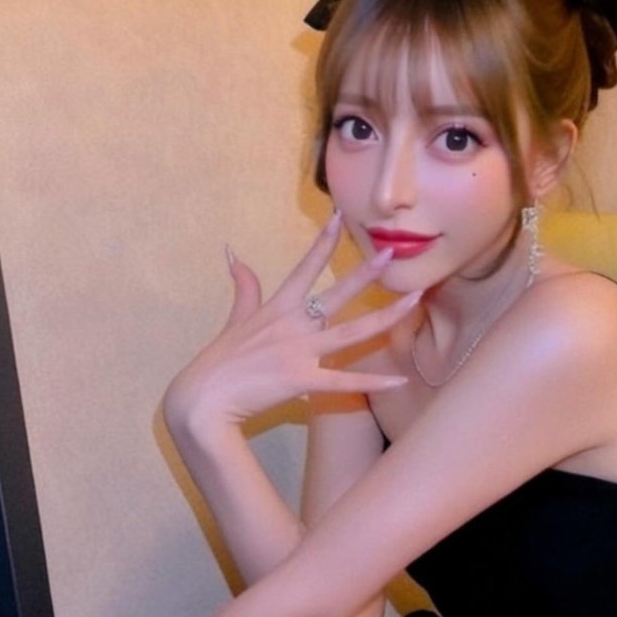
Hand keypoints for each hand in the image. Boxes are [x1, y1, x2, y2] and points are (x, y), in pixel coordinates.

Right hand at [163, 212, 417, 433]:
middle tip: (392, 254)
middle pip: (336, 295)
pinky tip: (399, 380)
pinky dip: (373, 383)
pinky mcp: (302, 381)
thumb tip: (234, 253)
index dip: (323, 241)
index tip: (338, 215)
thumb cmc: (219, 361)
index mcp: (278, 308)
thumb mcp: (235, 318)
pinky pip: (344, 382)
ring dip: (386, 317)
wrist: (202, 400)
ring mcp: (299, 352)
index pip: (305, 267)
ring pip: (352, 333)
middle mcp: (293, 325)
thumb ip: (245, 287)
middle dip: (366, 273)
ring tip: (413, 302)